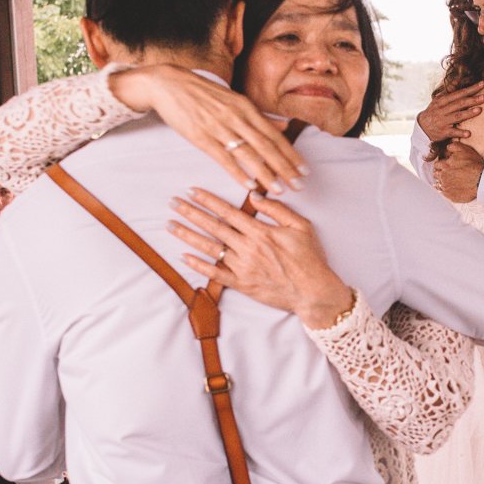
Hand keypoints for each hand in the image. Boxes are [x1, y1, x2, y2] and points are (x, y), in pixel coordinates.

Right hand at [111, 64, 308, 193]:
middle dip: (285, 168)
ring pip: (249, 154)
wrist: (169, 84)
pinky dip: (239, 173)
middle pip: (267, 146)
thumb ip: (260, 116)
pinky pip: (224, 159)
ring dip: (266, 174)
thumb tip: (285, 126)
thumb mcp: (234, 99)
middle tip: (300, 186)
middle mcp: (236, 116)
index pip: (275, 135)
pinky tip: (250, 186)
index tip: (304, 170)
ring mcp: (219, 127)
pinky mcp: (201, 137)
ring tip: (280, 190)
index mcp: (246, 107)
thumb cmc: (203, 93)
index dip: (291, 154)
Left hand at [169, 190, 353, 328]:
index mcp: (260, 232)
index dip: (208, 200)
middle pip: (213, 227)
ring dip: (188, 235)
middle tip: (173, 203)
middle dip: (191, 213)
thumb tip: (254, 196)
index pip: (228, 212)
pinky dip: (198, 266)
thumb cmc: (310, 258)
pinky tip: (184, 257)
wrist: (313, 292)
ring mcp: (243, 267)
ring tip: (171, 225)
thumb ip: (276, 210)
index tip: (192, 191)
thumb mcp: (301, 226)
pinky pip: (215, 274)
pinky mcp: (242, 285)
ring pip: (210, 248)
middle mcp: (248, 248)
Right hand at [417, 82, 483, 145]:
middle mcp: (443, 110)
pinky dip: (460, 133)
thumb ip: (449, 91)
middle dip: (472, 100)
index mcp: (443, 100)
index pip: (459, 93)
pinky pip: (453, 132)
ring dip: (468, 113)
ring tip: (479, 110)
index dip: (471, 88)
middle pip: (459, 103)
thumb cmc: (434, 111)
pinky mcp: (443, 132)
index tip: (482, 84)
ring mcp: (443, 121)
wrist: (422, 127)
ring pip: (457, 116)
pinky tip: (469, 134)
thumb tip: (457, 80)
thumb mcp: (438, 100)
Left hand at [432, 141, 483, 202]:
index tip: (447, 166)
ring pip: (439, 184)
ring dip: (443, 182)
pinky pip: (443, 193)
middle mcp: (443, 176)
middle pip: (436, 174)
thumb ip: (454, 146)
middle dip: (441, 173)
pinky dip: (446, 191)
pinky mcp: (449, 195)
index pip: (437, 164)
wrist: (481, 181)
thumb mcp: (465, 150)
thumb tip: (447, 147)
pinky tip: (453, 188)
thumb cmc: (474, 165)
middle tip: (449, 174)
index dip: (442, 165)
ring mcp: (445, 186)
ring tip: (452, 181)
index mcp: (445, 165)